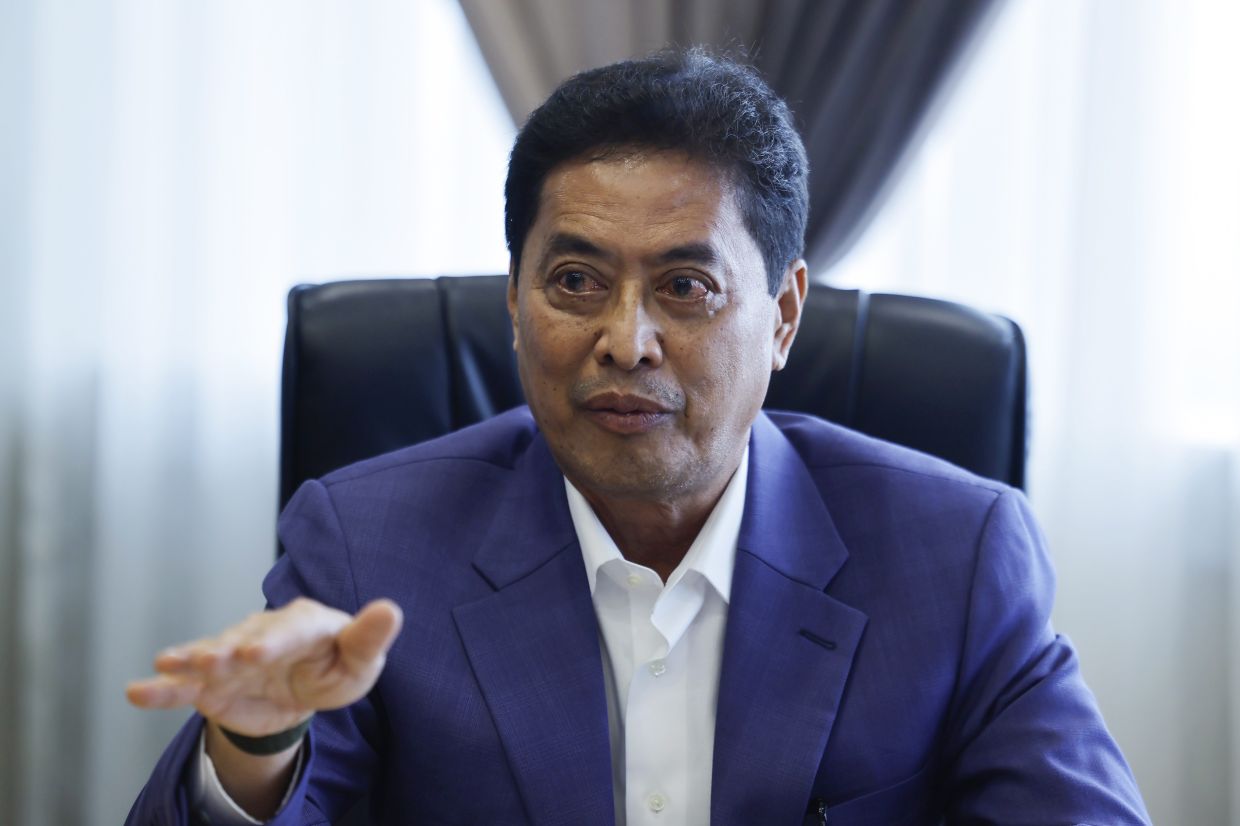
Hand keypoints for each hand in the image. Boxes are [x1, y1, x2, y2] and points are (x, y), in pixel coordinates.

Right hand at [126, 597, 402, 736]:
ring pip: (208, 656)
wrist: (304, 688)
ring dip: (190, 660)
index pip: (290, 630)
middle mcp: (262, 632)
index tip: (256, 653)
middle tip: (213, 660)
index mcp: (304, 622)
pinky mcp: (212, 682)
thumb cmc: (338, 664)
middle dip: (227, 650)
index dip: (273, 640)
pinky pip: (184, 685)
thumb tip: (391, 610)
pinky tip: (137, 691)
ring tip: (167, 665)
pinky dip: (161, 688)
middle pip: (243, 640)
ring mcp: (233, 655)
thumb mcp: (360, 659)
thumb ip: (370, 638)